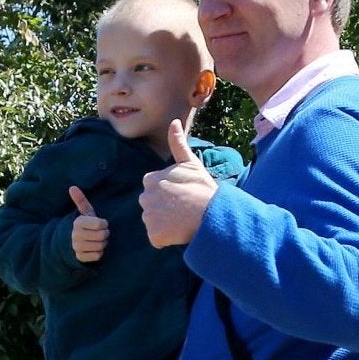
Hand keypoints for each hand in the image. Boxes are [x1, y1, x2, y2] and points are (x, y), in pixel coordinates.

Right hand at [68, 185, 108, 262]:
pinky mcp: (80, 257)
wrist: (72, 243)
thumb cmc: (84, 225)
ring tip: (98, 240)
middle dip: (105, 234)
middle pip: (102, 235)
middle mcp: (75, 235)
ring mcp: (77, 247)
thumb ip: (80, 200)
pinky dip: (99, 252)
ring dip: (102, 244)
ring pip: (100, 246)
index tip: (101, 223)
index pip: (100, 224)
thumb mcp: (84, 213)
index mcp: (78, 222)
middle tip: (101, 233)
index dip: (104, 224)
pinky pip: (97, 255)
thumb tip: (72, 187)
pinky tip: (95, 248)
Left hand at [140, 120, 216, 246]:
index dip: (168, 193)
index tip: (182, 194)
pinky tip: (179, 232)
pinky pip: (156, 238)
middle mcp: (145, 198)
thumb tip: (173, 121)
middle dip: (163, 208)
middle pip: (150, 205)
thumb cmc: (203, 188)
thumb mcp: (191, 163)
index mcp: (150, 179)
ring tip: (182, 219)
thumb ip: (178, 144)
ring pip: (153, 222)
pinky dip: (165, 238)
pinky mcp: (154, 235)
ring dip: (164, 223)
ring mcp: (149, 217)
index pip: (152, 188)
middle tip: (182, 208)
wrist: (213, 213)